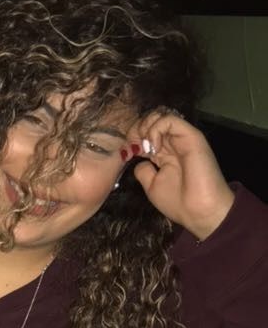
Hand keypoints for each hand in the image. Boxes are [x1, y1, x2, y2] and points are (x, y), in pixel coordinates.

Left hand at [128, 110, 234, 241]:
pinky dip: (156, 129)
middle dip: (137, 130)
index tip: (127, 152)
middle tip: (134, 146)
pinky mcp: (191, 135)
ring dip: (146, 128)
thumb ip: (144, 171)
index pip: (146, 134)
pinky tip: (153, 148)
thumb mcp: (152, 186)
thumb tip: (137, 160)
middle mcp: (173, 144)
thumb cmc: (178, 202)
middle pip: (151, 121)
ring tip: (145, 148)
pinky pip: (170, 119)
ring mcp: (182, 138)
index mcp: (164, 155)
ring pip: (160, 116)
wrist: (200, 211)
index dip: (133, 137)